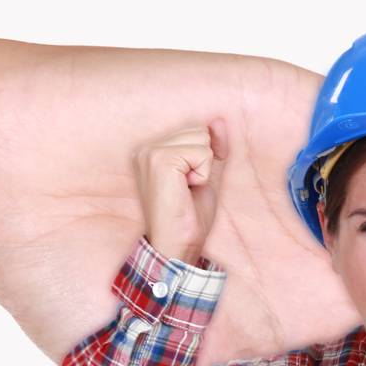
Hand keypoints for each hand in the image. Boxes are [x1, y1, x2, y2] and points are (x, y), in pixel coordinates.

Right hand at [136, 121, 228, 267]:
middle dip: (204, 160)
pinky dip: (202, 174)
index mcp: (152, 150)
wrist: (176, 245)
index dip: (207, 153)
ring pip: (202, 138)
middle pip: (199, 130)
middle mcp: (146, 148)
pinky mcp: (160, 160)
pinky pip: (202, 152)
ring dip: (203, 167)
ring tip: (186, 188)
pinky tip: (186, 189)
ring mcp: (151, 152)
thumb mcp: (204, 174)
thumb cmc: (188, 217)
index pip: (195, 129)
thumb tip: (219, 120)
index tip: (194, 181)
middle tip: (188, 187)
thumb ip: (210, 146)